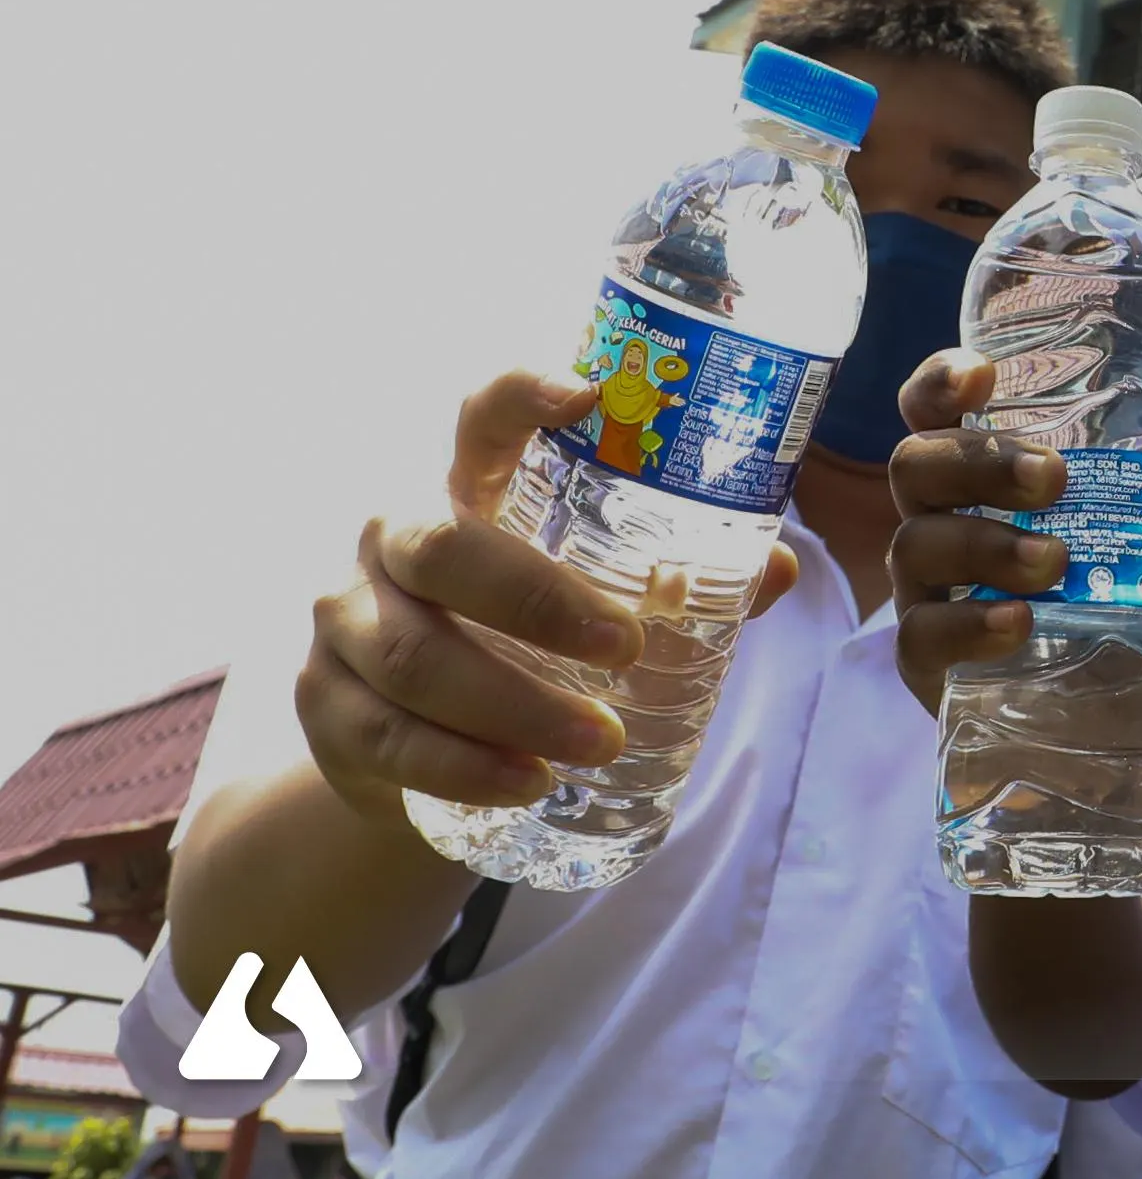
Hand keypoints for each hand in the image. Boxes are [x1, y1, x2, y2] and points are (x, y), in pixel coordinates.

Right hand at [300, 372, 799, 827]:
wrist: (409, 738)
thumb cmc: (523, 636)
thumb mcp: (592, 597)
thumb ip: (682, 580)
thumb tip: (779, 569)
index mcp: (466, 487)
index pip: (482, 417)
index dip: (523, 394)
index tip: (587, 393)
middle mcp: (390, 537)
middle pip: (442, 549)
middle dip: (537, 602)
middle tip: (628, 648)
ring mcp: (344, 620)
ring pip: (414, 658)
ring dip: (514, 706)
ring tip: (600, 743)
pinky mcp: (324, 705)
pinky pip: (386, 737)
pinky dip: (462, 766)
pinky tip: (527, 784)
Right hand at [884, 351, 1141, 714]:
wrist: (1092, 713)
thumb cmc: (1106, 602)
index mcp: (977, 477)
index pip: (932, 411)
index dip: (942, 383)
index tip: (982, 375)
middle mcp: (938, 520)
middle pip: (918, 464)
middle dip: (980, 462)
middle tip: (1050, 478)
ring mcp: (924, 590)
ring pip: (917, 544)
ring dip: (987, 544)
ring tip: (1055, 562)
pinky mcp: (927, 661)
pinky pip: (922, 635)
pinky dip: (968, 624)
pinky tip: (1017, 621)